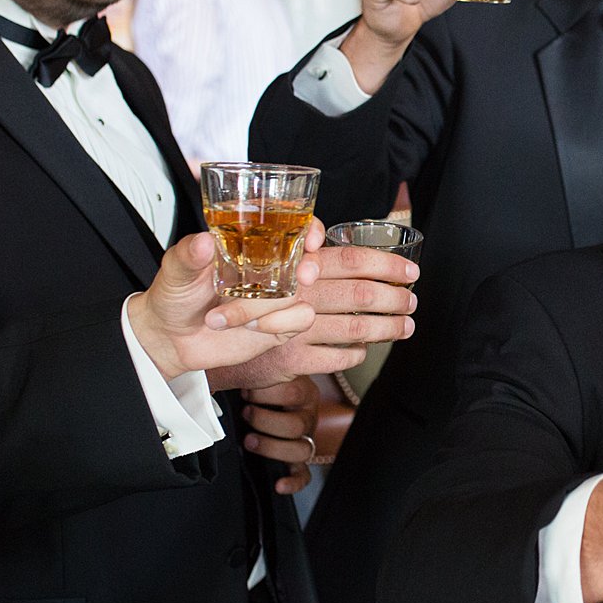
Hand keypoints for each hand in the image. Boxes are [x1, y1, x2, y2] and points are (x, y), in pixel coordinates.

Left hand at [127, 231, 317, 380]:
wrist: (170, 339)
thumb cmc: (175, 297)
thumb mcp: (175, 270)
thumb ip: (188, 255)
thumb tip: (203, 241)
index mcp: (248, 247)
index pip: (291, 229)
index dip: (309, 230)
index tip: (309, 238)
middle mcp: (268, 270)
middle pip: (308, 259)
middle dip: (310, 266)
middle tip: (301, 276)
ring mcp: (276, 298)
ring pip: (297, 295)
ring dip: (264, 307)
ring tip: (225, 316)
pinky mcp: (279, 324)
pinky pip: (299, 320)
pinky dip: (278, 324)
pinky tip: (251, 327)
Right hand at [209, 236, 417, 389]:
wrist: (190, 333)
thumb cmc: (231, 294)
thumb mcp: (263, 266)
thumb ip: (298, 255)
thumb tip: (330, 243)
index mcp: (296, 267)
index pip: (351, 259)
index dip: (385, 265)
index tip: (410, 270)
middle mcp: (298, 296)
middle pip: (359, 294)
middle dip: (394, 298)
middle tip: (412, 300)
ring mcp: (294, 330)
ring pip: (354, 328)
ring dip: (386, 328)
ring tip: (405, 326)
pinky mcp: (289, 359)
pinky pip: (335, 358)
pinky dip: (355, 353)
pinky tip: (364, 348)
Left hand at [242, 376, 322, 494]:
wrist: (269, 399)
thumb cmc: (261, 385)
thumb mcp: (257, 373)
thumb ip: (245, 372)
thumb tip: (215, 375)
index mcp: (303, 390)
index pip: (294, 392)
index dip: (265, 393)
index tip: (246, 391)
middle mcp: (307, 415)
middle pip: (296, 424)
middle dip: (265, 421)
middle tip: (246, 413)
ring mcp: (305, 438)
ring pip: (301, 449)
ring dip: (272, 447)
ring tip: (249, 440)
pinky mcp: (299, 459)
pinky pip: (303, 474)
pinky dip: (293, 481)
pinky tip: (278, 484)